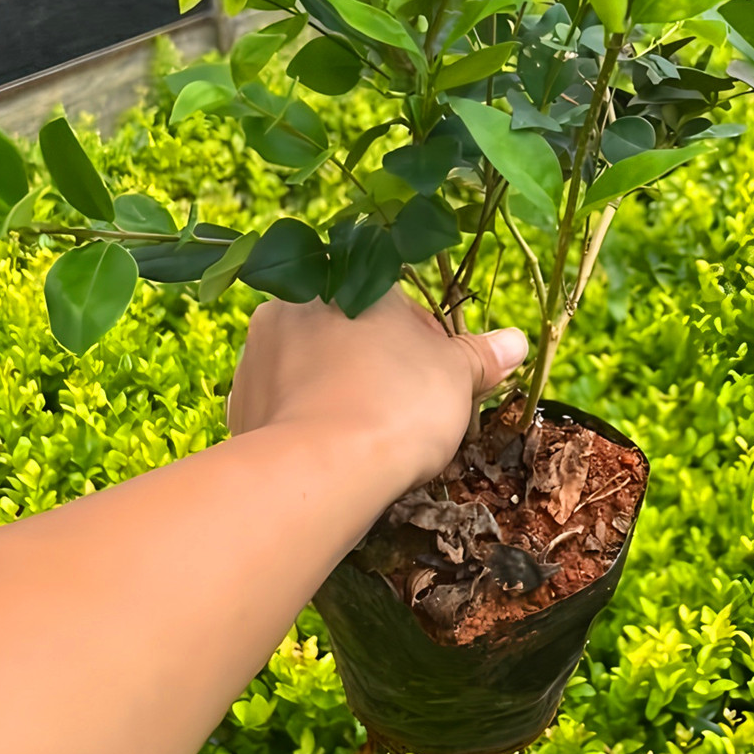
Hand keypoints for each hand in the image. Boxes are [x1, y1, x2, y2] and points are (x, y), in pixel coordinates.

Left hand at [227, 290, 527, 497]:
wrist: (319, 472)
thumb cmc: (398, 404)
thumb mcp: (457, 376)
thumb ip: (481, 355)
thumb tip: (515, 342)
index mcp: (350, 281)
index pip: (394, 301)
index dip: (420, 343)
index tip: (433, 379)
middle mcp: (295, 304)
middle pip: (348, 332)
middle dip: (374, 365)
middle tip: (404, 409)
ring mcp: (258, 354)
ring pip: (311, 368)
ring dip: (336, 391)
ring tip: (368, 438)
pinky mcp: (237, 404)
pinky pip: (283, 406)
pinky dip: (307, 423)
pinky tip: (332, 454)